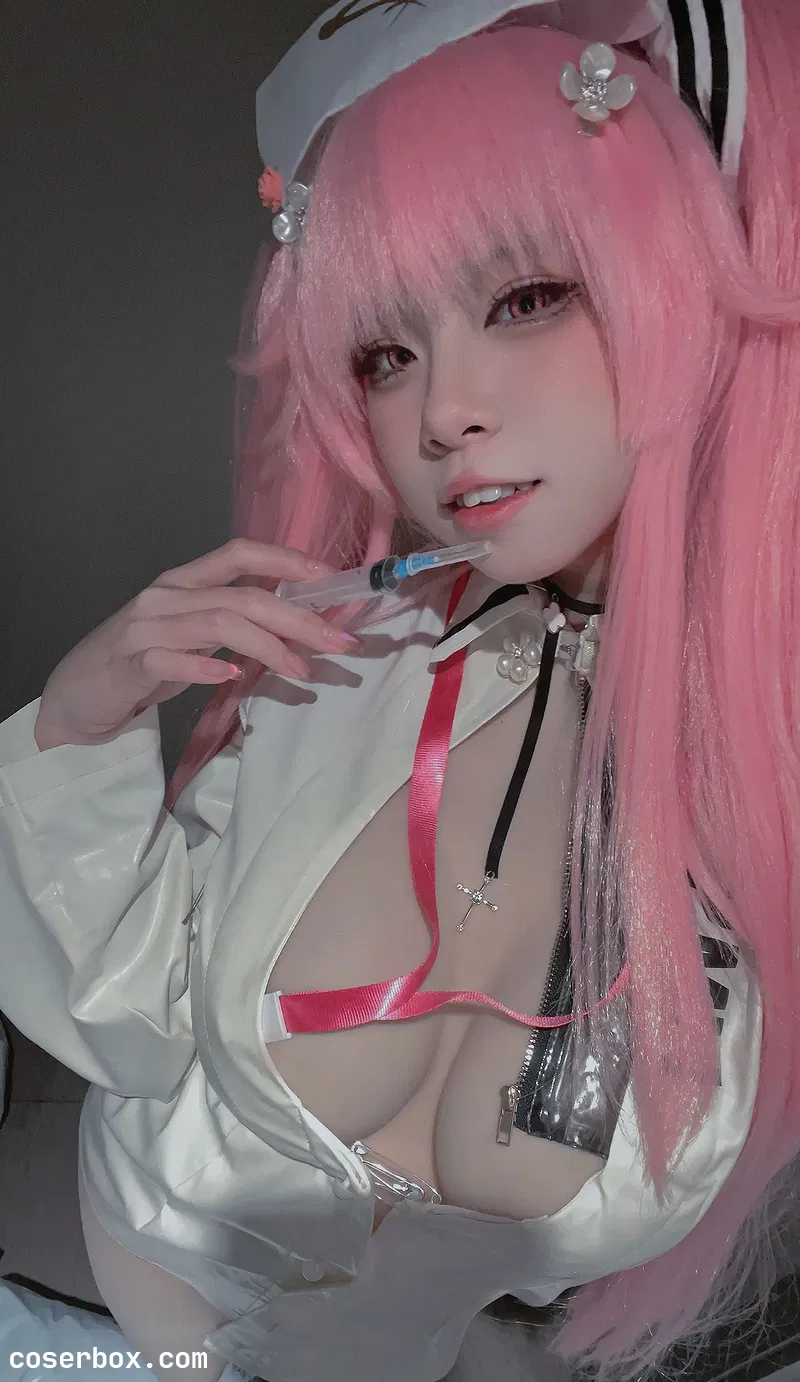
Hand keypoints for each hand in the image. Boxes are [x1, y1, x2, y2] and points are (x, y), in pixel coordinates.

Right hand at [33, 538, 358, 747]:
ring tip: (301, 670)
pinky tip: (229, 678)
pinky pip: (169, 658)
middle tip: (341, 643)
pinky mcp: (128, 662)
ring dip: (267, 646)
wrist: (77, 697)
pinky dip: (203, 667)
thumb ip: (235, 624)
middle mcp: (167, 595)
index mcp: (185, 582)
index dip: (286, 559)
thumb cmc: (143, 664)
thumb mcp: (194, 637)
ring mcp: (145, 626)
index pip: (239, 553)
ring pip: (216, 622)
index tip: (330, 577)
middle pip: (242, 594)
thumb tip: (299, 624)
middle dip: (298, 617)